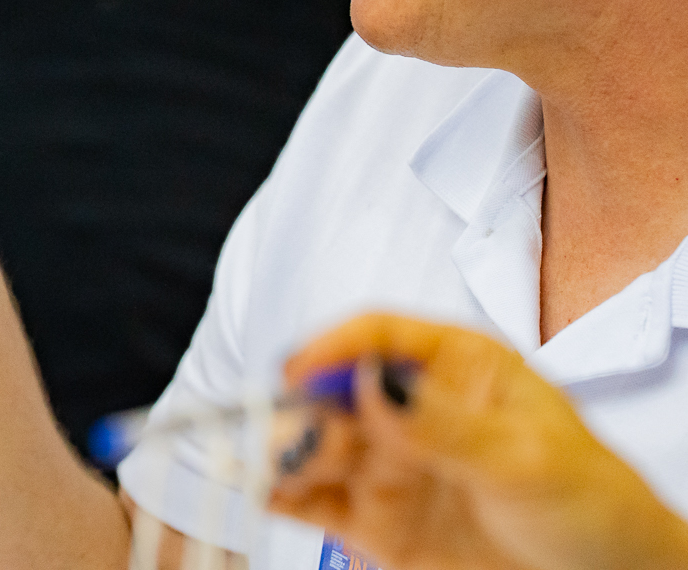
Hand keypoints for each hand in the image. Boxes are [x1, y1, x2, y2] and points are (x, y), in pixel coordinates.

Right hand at [270, 314, 687, 569]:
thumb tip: (373, 380)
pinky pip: (313, 502)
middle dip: (298, 409)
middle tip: (285, 434)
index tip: (299, 370)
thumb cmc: (596, 507)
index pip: (379, 337)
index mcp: (456, 368)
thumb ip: (445, 423)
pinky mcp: (377, 522)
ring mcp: (391, 466)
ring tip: (271, 469)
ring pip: (315, 447)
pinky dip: (280, 495)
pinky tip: (262, 494)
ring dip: (282, 452)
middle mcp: (412, 409)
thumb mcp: (526, 457)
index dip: (333, 348)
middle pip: (332, 393)